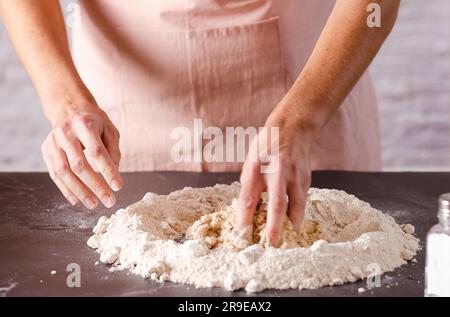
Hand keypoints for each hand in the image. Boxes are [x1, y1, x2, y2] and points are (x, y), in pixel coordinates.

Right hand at [41, 102, 121, 208]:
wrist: (68, 108)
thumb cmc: (94, 122)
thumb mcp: (109, 130)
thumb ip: (113, 151)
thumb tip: (114, 174)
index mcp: (85, 124)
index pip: (97, 152)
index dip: (107, 171)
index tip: (118, 187)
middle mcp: (65, 133)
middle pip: (79, 165)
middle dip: (95, 186)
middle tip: (109, 201)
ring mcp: (53, 142)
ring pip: (64, 172)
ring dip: (79, 191)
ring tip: (93, 204)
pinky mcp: (46, 150)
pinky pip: (55, 174)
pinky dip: (66, 189)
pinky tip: (77, 200)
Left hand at [236, 105, 312, 246]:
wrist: (294, 128)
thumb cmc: (266, 146)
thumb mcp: (251, 160)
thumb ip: (249, 184)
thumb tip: (247, 211)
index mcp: (256, 166)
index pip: (249, 197)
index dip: (245, 218)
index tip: (242, 234)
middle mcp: (277, 171)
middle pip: (276, 204)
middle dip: (274, 227)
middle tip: (271, 243)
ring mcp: (294, 175)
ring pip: (295, 205)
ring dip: (291, 224)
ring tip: (286, 239)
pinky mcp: (306, 178)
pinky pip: (302, 200)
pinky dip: (298, 214)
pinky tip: (294, 224)